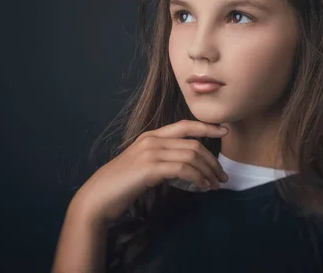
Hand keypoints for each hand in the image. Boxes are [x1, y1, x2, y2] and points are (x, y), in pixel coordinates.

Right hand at [72, 119, 228, 225]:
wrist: (98, 197)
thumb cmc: (121, 185)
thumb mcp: (143, 166)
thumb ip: (162, 160)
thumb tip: (186, 168)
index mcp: (151, 136)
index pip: (185, 125)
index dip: (207, 126)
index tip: (225, 131)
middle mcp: (152, 140)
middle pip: (193, 143)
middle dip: (212, 160)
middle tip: (222, 176)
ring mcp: (150, 152)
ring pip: (191, 155)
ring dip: (208, 171)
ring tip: (215, 185)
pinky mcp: (150, 168)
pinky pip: (183, 169)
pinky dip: (197, 177)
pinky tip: (202, 187)